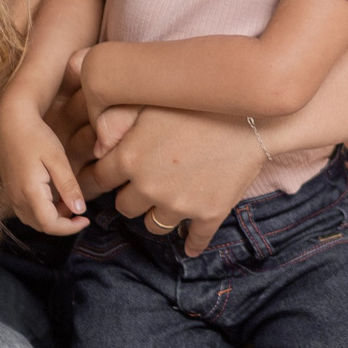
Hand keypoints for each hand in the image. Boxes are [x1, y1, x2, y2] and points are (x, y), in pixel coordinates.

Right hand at [0, 99, 86, 235]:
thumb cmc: (36, 137)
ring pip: (33, 221)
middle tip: (80, 209)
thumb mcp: (58, 159)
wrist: (12, 122)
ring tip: (69, 201)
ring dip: (53, 218)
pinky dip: (43, 211)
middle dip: (63, 223)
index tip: (86, 219)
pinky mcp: (11, 191)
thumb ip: (68, 186)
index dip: (70, 228)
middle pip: (41, 226)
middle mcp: (16, 198)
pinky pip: (27, 211)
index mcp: (29, 192)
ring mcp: (11, 196)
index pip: (50, 224)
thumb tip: (80, 210)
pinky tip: (55, 196)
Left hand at [77, 106, 264, 257]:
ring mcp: (180, 204)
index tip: (100, 182)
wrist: (252, 112)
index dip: (97, 180)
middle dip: (132, 195)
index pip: (97, 180)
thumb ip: (114, 123)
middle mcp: (149, 186)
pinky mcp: (209, 213)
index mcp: (129, 158)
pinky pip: (195, 239)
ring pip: (154, 225)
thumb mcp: (148, 101)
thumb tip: (95, 148)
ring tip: (172, 197)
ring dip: (158, 213)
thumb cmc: (196, 100)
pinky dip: (192, 243)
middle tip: (145, 181)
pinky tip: (189, 246)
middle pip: (125, 207)